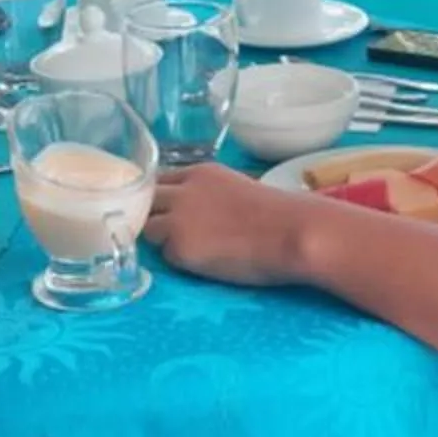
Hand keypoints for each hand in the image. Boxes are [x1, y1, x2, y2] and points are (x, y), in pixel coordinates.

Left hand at [145, 165, 307, 289]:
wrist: (291, 232)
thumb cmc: (280, 214)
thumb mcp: (238, 188)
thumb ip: (211, 193)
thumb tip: (201, 210)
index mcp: (200, 173)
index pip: (161, 179)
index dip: (162, 197)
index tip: (168, 210)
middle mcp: (182, 191)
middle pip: (146, 200)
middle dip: (153, 214)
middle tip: (173, 233)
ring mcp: (178, 219)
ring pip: (148, 228)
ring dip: (163, 239)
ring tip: (191, 250)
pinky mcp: (180, 248)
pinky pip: (165, 255)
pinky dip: (178, 260)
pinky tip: (202, 263)